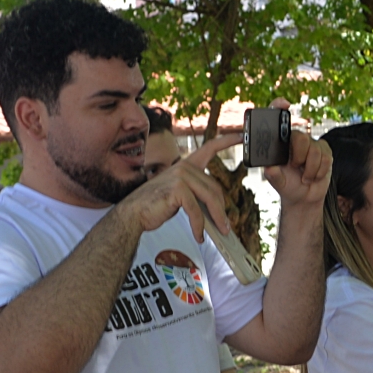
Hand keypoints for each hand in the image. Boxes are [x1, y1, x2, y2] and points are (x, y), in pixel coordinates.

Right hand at [119, 134, 240, 240]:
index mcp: (185, 165)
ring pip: (209, 199)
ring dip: (216, 219)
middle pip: (214, 188)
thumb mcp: (181, 196)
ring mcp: (180, 176)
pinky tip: (199, 235)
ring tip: (220, 231)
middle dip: (221, 209)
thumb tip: (218, 211)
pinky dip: (199, 226)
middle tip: (225, 226)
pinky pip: (196, 211)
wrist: (133, 213)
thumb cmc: (155, 205)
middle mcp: (183, 167)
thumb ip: (197, 195)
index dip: (226, 141)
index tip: (239, 136)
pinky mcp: (177, 190)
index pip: (209, 148)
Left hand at [261, 99, 332, 208]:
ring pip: (315, 150)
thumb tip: (270, 168)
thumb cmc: (287, 186)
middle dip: (299, 156)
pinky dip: (320, 171)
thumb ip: (274, 176)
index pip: (278, 120)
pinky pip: (326, 156)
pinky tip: (314, 176)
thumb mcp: (278, 183)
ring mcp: (310, 144)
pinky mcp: (324, 150)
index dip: (279, 107)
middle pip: (301, 137)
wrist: (304, 197)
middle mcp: (294, 139)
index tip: (284, 104)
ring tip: (304, 177)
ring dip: (310, 169)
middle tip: (295, 167)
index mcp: (279, 143)